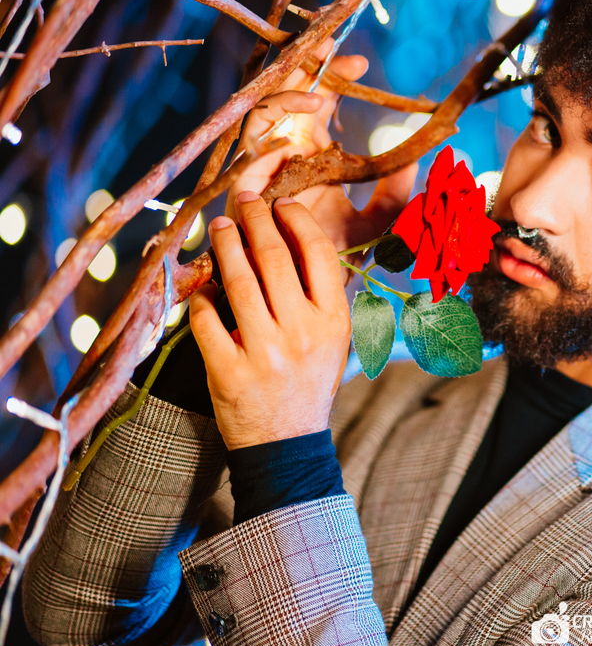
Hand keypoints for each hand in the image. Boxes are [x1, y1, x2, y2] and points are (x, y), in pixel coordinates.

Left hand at [190, 191, 350, 449]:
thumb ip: (318, 294)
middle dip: (255, 220)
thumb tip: (289, 237)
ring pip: (238, 283)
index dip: (296, 220)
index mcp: (334, 321)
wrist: (287, 443)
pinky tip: (204, 284)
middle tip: (244, 202)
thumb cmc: (310, 381)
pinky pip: (206, 321)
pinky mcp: (229, 372)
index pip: (317, 253)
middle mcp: (302, 333)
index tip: (280, 203)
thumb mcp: (332, 338)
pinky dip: (203, 297)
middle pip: (274, 258)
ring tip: (220, 227)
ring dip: (226, 246)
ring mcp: (265, 353)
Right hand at [229, 39, 418, 259]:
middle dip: (305, 67)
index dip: (333, 77)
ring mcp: (261, 168)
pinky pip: (247, 157)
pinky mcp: (243, 191)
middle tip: (330, 48)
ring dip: (287, 99)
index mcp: (310, 151)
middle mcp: (282, 152)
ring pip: (262, 115)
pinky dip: (267, 145)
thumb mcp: (376, 223)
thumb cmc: (332, 257)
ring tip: (319, 98)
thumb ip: (395, 194)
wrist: (302, 294)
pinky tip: (294, 139)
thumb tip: (417, 162)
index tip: (359, 62)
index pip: (318, 100)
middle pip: (286, 94)